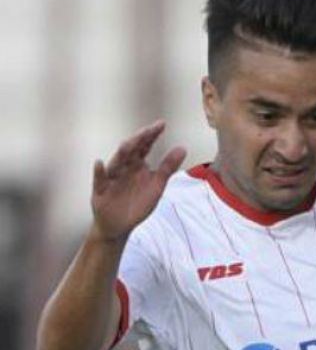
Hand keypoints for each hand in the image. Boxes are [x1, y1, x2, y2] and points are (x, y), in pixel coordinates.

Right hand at [91, 120, 186, 241]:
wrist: (121, 225)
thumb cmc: (138, 202)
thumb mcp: (157, 185)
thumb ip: (168, 167)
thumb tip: (182, 147)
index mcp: (137, 164)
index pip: (144, 146)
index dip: (151, 135)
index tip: (161, 124)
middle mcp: (124, 168)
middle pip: (130, 151)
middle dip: (138, 141)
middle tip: (147, 131)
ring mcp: (111, 178)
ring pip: (115, 163)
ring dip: (121, 154)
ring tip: (129, 143)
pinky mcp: (100, 191)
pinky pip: (99, 181)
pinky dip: (99, 172)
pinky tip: (100, 163)